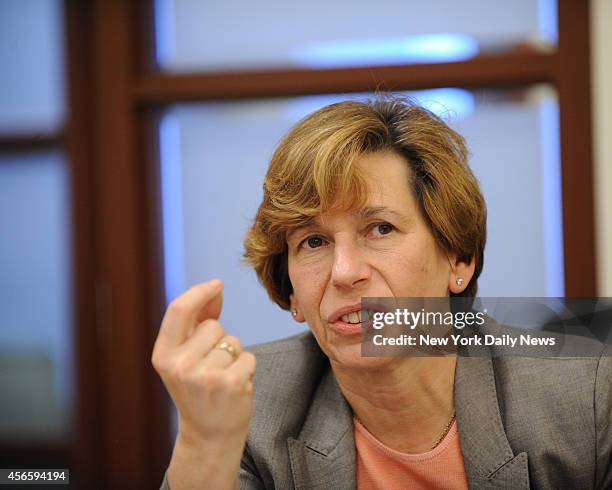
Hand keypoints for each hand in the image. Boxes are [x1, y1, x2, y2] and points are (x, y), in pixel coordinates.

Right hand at [152, 279, 255, 447]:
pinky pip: (248, 356)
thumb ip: (197, 322)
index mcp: (163, 355)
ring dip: (234, 355)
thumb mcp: (186, 357)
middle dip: (219, 339)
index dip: (200, 292)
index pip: (179, 309)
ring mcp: (205, 376)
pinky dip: (247, 367)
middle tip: (211, 367)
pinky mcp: (230, 384)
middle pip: (214, 326)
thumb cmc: (199, 389)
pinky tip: (235, 385)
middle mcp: (180, 365)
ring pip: (233, 341)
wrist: (208, 435)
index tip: (217, 284)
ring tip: (222, 378)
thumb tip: (216, 288)